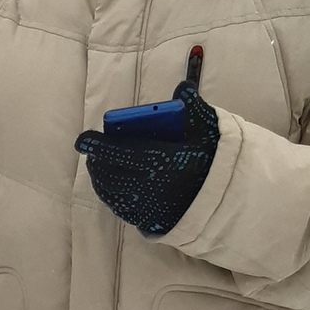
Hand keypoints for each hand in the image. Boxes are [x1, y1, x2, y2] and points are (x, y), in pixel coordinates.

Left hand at [76, 71, 220, 237]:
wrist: (226, 202)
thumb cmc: (214, 163)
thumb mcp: (209, 133)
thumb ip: (194, 109)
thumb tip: (182, 87)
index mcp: (162, 161)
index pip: (120, 152)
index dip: (97, 145)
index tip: (82, 139)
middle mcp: (151, 187)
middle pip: (110, 173)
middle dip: (96, 160)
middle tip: (92, 150)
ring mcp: (147, 207)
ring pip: (111, 193)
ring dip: (100, 178)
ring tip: (98, 165)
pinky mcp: (148, 222)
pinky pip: (120, 209)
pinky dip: (110, 195)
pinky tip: (110, 185)